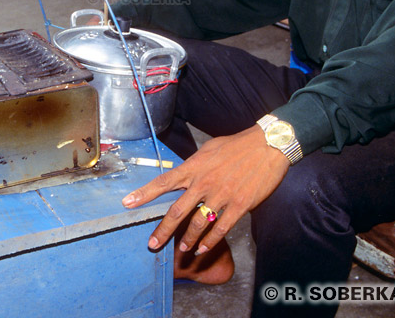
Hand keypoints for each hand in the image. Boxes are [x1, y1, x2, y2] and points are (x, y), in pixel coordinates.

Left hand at [122, 124, 288, 255]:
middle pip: (177, 211)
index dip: (144, 193)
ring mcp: (222, 195)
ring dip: (188, 239)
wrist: (267, 145)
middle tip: (152, 244)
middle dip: (162, 230)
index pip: (163, 182)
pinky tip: (204, 247)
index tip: (127, 203)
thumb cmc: (237, 145)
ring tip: (183, 249)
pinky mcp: (240, 205)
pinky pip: (221, 228)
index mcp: (194, 167)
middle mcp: (204, 183)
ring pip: (198, 224)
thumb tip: (183, 176)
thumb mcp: (209, 150)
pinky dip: (211, 240)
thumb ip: (194, 165)